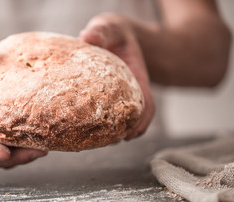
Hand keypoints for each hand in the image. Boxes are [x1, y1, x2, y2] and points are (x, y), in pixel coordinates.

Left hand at [80, 13, 154, 139]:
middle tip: (108, 142)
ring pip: (120, 119)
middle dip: (124, 132)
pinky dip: (101, 123)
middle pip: (134, 118)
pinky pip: (107, 114)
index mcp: (136, 79)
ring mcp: (119, 97)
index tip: (131, 135)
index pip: (146, 104)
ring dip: (112, 132)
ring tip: (95, 141)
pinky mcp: (107, 98)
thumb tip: (87, 36)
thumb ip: (103, 31)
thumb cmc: (115, 32)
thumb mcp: (111, 28)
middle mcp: (130, 91)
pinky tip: (86, 129)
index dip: (141, 121)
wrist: (115, 35)